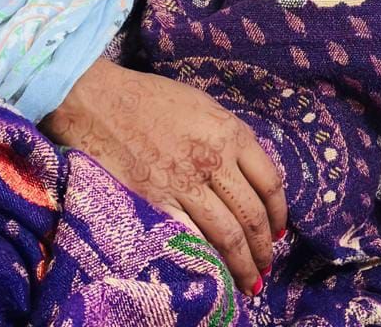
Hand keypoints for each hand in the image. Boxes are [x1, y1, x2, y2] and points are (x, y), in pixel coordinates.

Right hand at [41, 58, 286, 295]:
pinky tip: (213, 273)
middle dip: (265, 247)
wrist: (100, 101)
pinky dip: (207, 261)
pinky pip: (192, 238)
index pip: (269, 182)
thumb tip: (248, 171)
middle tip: (266, 267)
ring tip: (250, 282)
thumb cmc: (149, 97)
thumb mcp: (201, 105)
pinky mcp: (158, 202)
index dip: (279, 213)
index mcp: (229, 132)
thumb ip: (227, 136)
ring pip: (228, 235)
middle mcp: (214, 160)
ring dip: (244, 264)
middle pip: (252, 215)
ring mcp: (186, 184)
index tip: (280, 231)